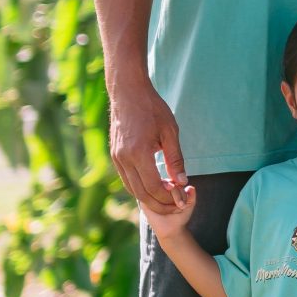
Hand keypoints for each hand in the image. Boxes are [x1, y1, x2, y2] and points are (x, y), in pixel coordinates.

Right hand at [110, 79, 188, 212]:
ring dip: (149, 198)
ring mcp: (116, 158)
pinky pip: (127, 179)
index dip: (169, 197)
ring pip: (132, 189)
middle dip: (160, 204)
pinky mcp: (114, 156)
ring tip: (168, 196)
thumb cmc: (152, 109)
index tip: (182, 198)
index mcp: (138, 153)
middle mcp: (124, 159)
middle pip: (141, 193)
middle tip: (176, 204)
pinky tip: (154, 186)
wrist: (128, 92)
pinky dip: (140, 188)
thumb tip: (182, 181)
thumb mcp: (170, 132)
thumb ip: (175, 159)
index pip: (154, 187)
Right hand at [140, 178, 197, 245]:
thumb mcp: (189, 205)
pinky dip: (159, 204)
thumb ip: (192, 195)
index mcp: (171, 185)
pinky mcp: (144, 201)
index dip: (181, 192)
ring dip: (169, 200)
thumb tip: (190, 187)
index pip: (176, 180)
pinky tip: (163, 210)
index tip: (184, 204)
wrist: (170, 230)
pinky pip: (150, 196)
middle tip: (179, 207)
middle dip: (177, 196)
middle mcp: (160, 187)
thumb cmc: (179, 216)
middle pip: (169, 183)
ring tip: (172, 210)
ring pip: (160, 188)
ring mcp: (151, 193)